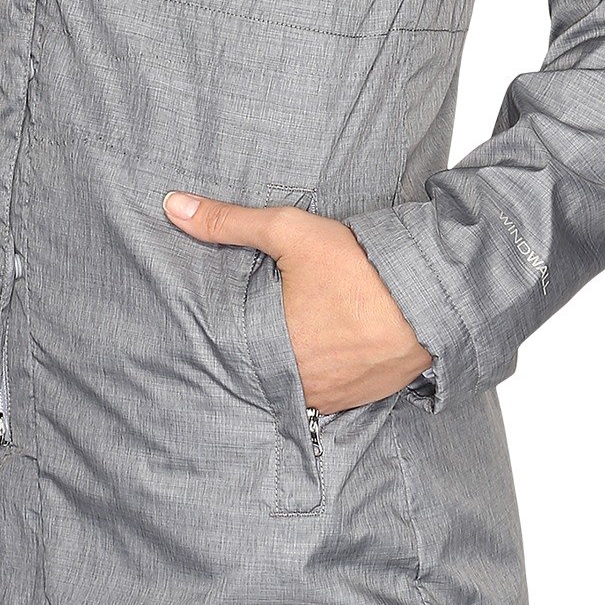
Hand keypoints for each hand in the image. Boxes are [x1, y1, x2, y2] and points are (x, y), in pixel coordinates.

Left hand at [162, 190, 432, 412]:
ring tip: (295, 335)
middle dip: (260, 347)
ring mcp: (331, 396)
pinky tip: (326, 349)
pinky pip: (328, 391)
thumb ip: (230, 221)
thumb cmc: (360, 268)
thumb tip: (173, 206)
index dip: (227, 333)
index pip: (230, 348)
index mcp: (273, 349)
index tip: (225, 319)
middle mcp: (298, 382)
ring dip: (292, 363)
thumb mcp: (291, 232)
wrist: (431, 298)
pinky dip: (323, 373)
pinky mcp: (360, 399)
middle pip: (264, 366)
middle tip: (263, 322)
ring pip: (295, 382)